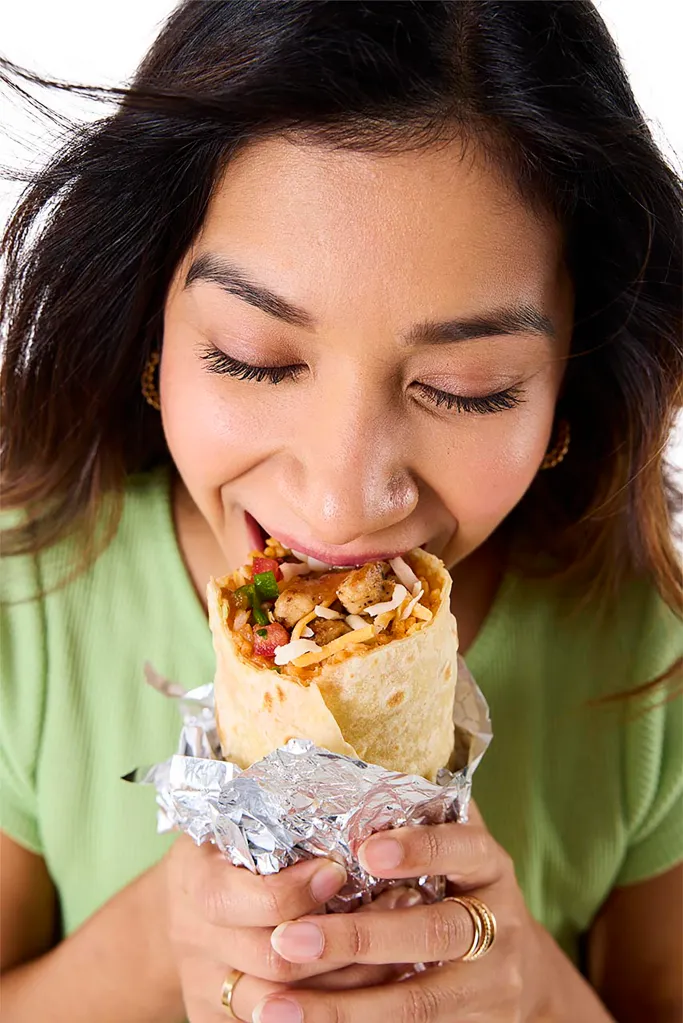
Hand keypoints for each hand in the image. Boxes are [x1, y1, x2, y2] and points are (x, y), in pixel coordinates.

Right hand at [165, 835, 418, 1021]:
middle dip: (343, 941)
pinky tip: (378, 979)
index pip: (245, 900)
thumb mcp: (234, 818)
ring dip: (352, 979)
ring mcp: (207, 988)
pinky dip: (337, 1005)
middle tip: (396, 909)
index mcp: (197, 881)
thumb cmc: (223, 851)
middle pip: (274, 961)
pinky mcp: (220, 1020)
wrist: (175, 911)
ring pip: (288, 1006)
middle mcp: (196, 941)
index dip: (296, 892)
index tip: (338, 870)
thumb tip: (351, 785)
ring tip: (401, 948)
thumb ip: (278, 812)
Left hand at [249, 804, 546, 1022]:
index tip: (366, 850)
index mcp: (487, 865)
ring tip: (273, 1008)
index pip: (461, 847)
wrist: (521, 975)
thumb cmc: (461, 888)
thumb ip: (420, 814)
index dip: (418, 847)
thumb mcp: (456, 848)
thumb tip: (349, 760)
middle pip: (433, 933)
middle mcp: (498, 924)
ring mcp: (491, 985)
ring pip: (418, 1003)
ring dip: (342, 1009)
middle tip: (287, 939)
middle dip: (357, 939)